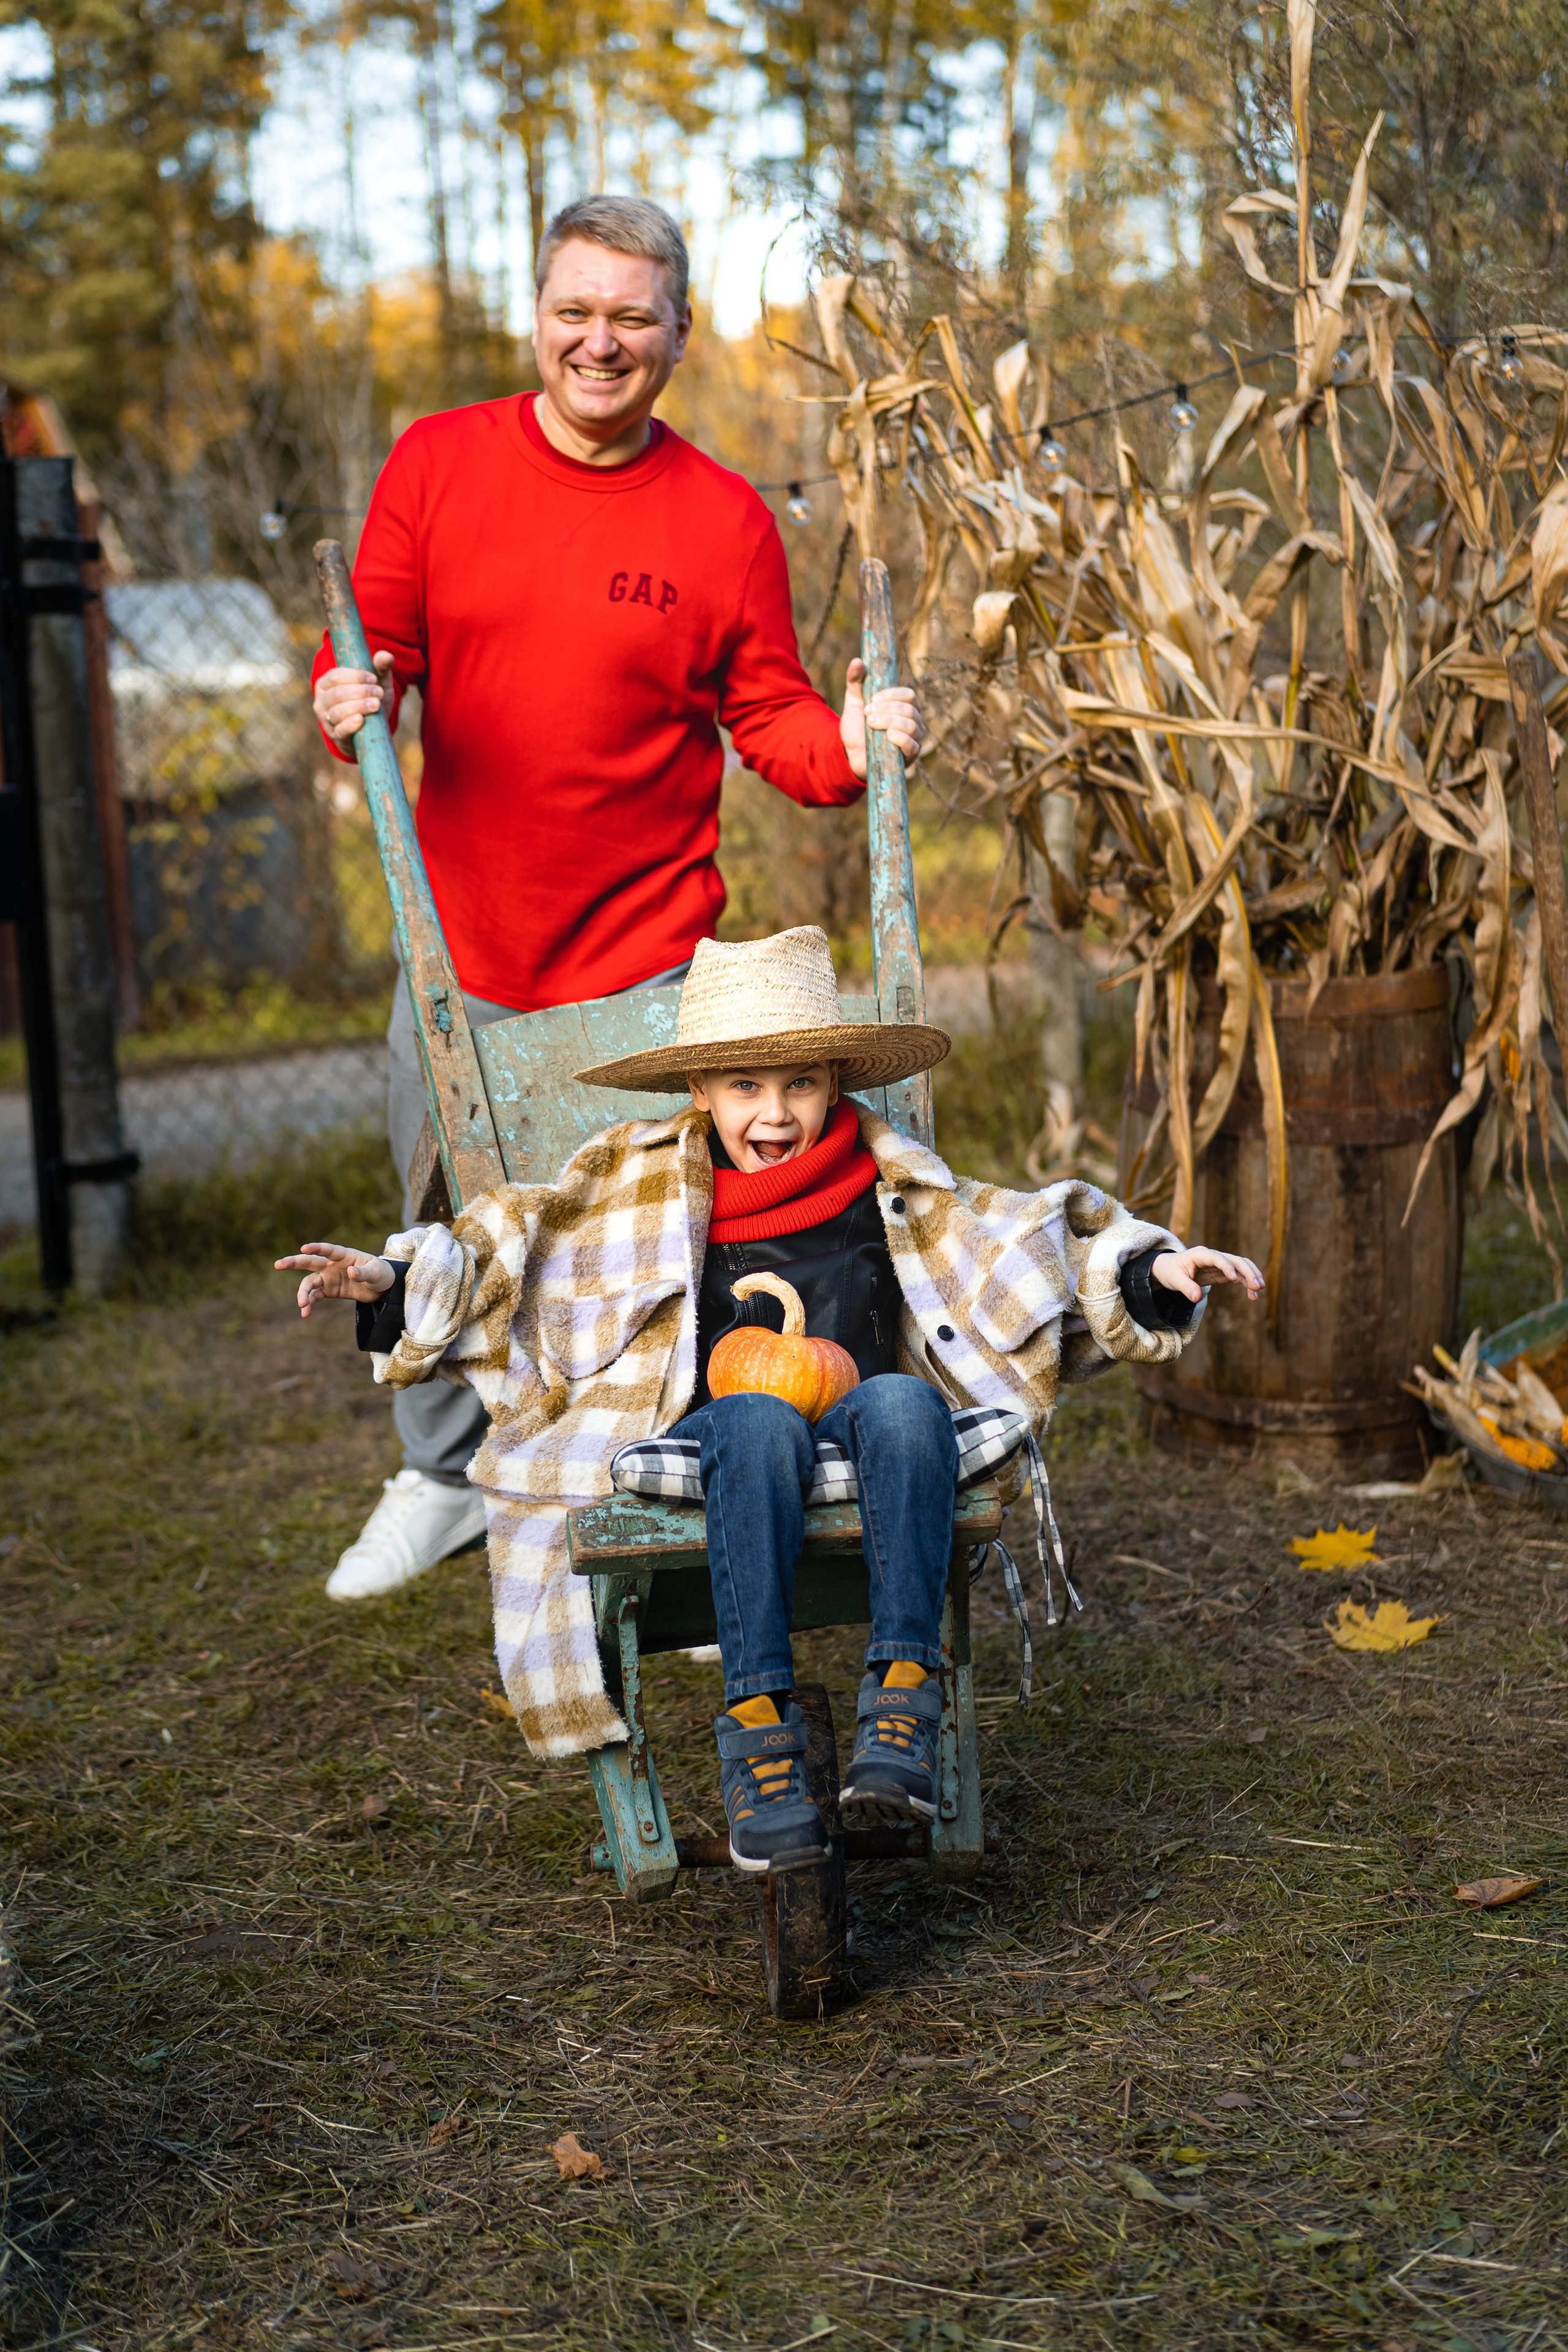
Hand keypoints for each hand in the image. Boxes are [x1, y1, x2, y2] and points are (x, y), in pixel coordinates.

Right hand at [274, 1241, 395, 1317]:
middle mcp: (331, 1265)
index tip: (303, 1248)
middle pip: (310, 1262)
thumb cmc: (380, 1273)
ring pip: (309, 1283)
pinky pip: (314, 1296)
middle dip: (293, 1262)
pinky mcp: (328, 1290)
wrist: (381, 1287)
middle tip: (278, 1265)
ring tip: (302, 1305)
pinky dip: (309, 1304)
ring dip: (303, 1293)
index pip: (328, 1250)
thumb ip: (364, 1273)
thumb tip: (352, 1272)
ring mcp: (328, 1277)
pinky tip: (305, 1313)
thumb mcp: (376, 1273)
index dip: (316, 1248)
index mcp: (344, 1255)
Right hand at [314, 651, 394, 743]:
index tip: (374, 679)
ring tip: (376, 704)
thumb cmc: (370, 700)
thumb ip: (380, 669)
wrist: (370, 729)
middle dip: (360, 692)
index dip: (355, 676)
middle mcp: (322, 700)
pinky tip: (361, 720)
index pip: (335, 676)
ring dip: (359, 706)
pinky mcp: (335, 735)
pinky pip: (339, 730)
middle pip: (337, 694)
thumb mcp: (376, 684)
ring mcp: (326, 719)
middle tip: (379, 693)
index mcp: (326, 683)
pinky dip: (350, 725)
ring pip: (338, 711)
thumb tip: (386, 655)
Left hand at [840, 657, 924, 779]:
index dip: (892, 695)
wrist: (850, 755)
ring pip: (912, 725)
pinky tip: (888, 735)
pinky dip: (901, 739)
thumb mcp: (854, 702)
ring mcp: (915, 739)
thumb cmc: (857, 728)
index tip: (873, 698)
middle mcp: (915, 721)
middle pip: (910, 709)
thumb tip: (858, 661)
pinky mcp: (910, 757)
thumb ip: (855, 682)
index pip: (909, 695)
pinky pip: (913, 746)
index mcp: (905, 706)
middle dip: (887, 709)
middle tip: (867, 712)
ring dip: (890, 721)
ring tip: (870, 723)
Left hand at [1151, 1246, 1264, 1304]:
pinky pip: (1239, 1275)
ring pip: (1240, 1266)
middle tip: (1257, 1286)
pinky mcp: (1223, 1272)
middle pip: (1234, 1260)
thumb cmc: (1171, 1271)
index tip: (1234, 1278)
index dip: (1226, 1266)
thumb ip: (1185, 1287)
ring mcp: (1220, 1263)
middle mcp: (1213, 1256)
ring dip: (1251, 1276)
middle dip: (1247, 1271)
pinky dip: (1247, 1283)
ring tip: (1259, 1290)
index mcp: (1200, 1254)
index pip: (1216, 1257)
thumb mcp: (1173, 1280)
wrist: (1169, 1268)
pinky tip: (1253, 1296)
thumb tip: (1196, 1298)